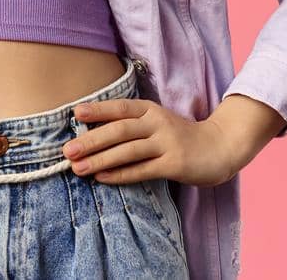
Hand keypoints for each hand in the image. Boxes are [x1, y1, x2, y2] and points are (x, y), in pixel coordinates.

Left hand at [61, 96, 276, 187]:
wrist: (219, 147)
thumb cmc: (180, 136)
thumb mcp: (157, 122)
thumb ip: (131, 126)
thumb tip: (92, 134)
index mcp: (151, 110)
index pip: (120, 107)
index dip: (98, 110)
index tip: (75, 114)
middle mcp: (158, 123)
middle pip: (120, 130)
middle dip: (91, 140)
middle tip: (67, 150)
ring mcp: (167, 143)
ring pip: (128, 151)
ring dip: (100, 160)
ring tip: (78, 168)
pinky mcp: (174, 164)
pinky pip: (142, 170)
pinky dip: (120, 175)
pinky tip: (102, 178)